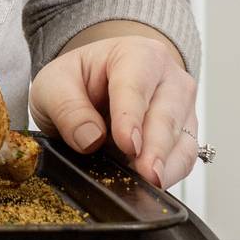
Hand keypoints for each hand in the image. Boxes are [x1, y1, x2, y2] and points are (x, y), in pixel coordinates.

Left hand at [28, 24, 199, 188]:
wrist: (96, 86)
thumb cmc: (79, 80)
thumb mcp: (54, 84)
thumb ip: (67, 107)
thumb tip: (90, 139)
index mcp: (137, 54)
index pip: (136, 86)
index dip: (131, 116)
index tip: (127, 144)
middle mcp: (168, 78)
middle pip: (167, 115)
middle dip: (156, 147)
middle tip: (146, 173)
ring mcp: (181, 107)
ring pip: (182, 139)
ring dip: (166, 165)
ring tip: (149, 184)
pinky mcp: (185, 135)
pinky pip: (185, 158)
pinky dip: (170, 174)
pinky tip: (151, 185)